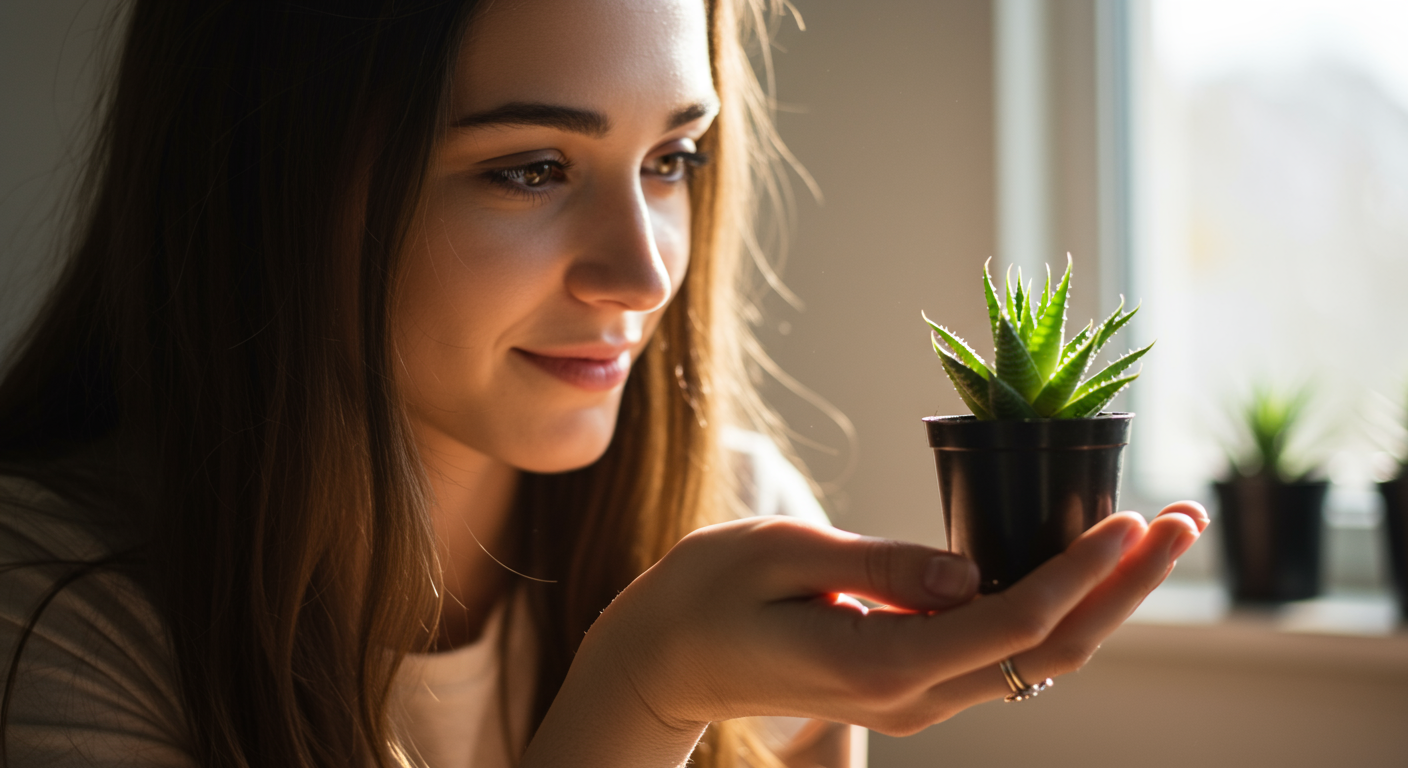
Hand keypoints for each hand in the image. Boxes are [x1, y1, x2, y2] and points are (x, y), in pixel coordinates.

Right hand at [520, 502, 1206, 766]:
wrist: (662, 662)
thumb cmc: (706, 596)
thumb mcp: (783, 553)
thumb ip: (882, 564)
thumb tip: (971, 567)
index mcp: (879, 664)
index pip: (1010, 625)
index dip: (1079, 574)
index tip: (1128, 521)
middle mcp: (911, 696)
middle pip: (1048, 653)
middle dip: (1123, 589)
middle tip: (1183, 523)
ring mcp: (913, 698)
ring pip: (1034, 659)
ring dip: (1101, 599)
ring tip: (1152, 534)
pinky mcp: (908, 682)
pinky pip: (999, 650)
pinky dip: (1051, 605)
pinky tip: (1076, 560)